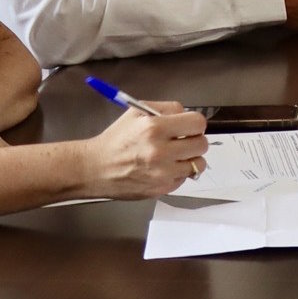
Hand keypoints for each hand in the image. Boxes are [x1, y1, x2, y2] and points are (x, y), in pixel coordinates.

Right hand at [82, 103, 209, 200]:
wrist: (95, 168)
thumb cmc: (116, 139)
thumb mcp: (136, 112)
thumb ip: (167, 109)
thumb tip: (188, 115)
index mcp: (154, 128)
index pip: (198, 123)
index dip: (194, 124)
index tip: (188, 126)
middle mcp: (160, 151)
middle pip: (202, 144)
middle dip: (194, 140)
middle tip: (181, 141)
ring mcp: (162, 173)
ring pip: (198, 164)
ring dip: (189, 158)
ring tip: (174, 156)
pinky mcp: (162, 188)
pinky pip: (184, 178)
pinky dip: (178, 172)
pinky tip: (163, 168)